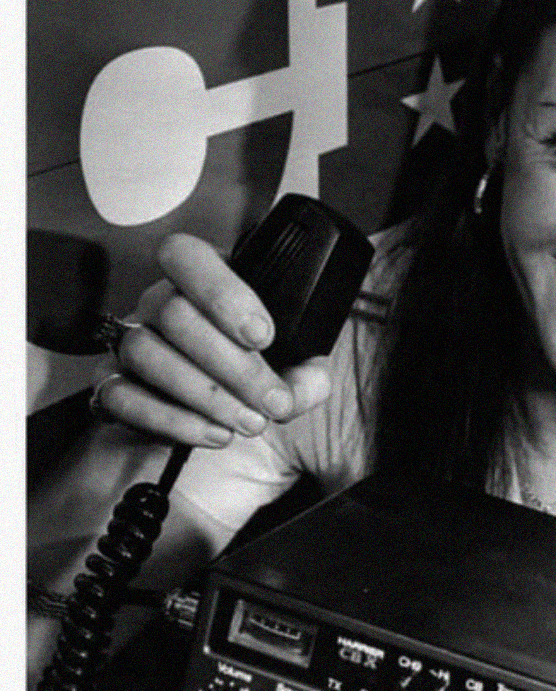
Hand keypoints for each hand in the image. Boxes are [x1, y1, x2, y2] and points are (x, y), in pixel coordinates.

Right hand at [93, 233, 331, 445]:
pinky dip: (171, 420)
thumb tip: (310, 382)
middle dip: (233, 366)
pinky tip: (214, 433)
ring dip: (205, 395)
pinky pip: (120, 396)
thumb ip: (306, 371)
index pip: (186, 256)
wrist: (220, 405)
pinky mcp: (110, 385)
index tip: (263, 335)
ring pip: (146, 353)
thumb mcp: (291, 365)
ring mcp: (129, 342)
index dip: (222, 293)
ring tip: (248, 422)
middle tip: (271, 401)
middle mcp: (156, 303)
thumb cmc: (253, 371)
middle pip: (174, 314)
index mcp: (199, 280)